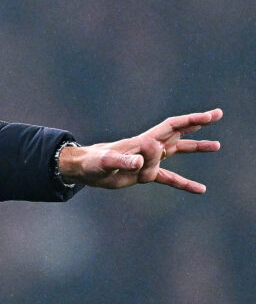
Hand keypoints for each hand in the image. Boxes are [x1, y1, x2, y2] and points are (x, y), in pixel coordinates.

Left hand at [58, 108, 222, 193]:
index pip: (171, 127)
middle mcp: (149, 147)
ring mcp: (148, 160)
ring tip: (217, 145)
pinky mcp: (144, 174)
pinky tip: (200, 189)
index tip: (208, 117)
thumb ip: (123, 160)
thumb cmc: (93, 162)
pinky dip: (184, 183)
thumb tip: (139, 162)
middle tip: (217, 114)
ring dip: (196, 147)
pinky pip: (168, 177)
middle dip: (197, 123)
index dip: (190, 121)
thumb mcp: (106, 162)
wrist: (84, 169)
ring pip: (177, 151)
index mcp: (143, 141)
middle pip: (178, 132)